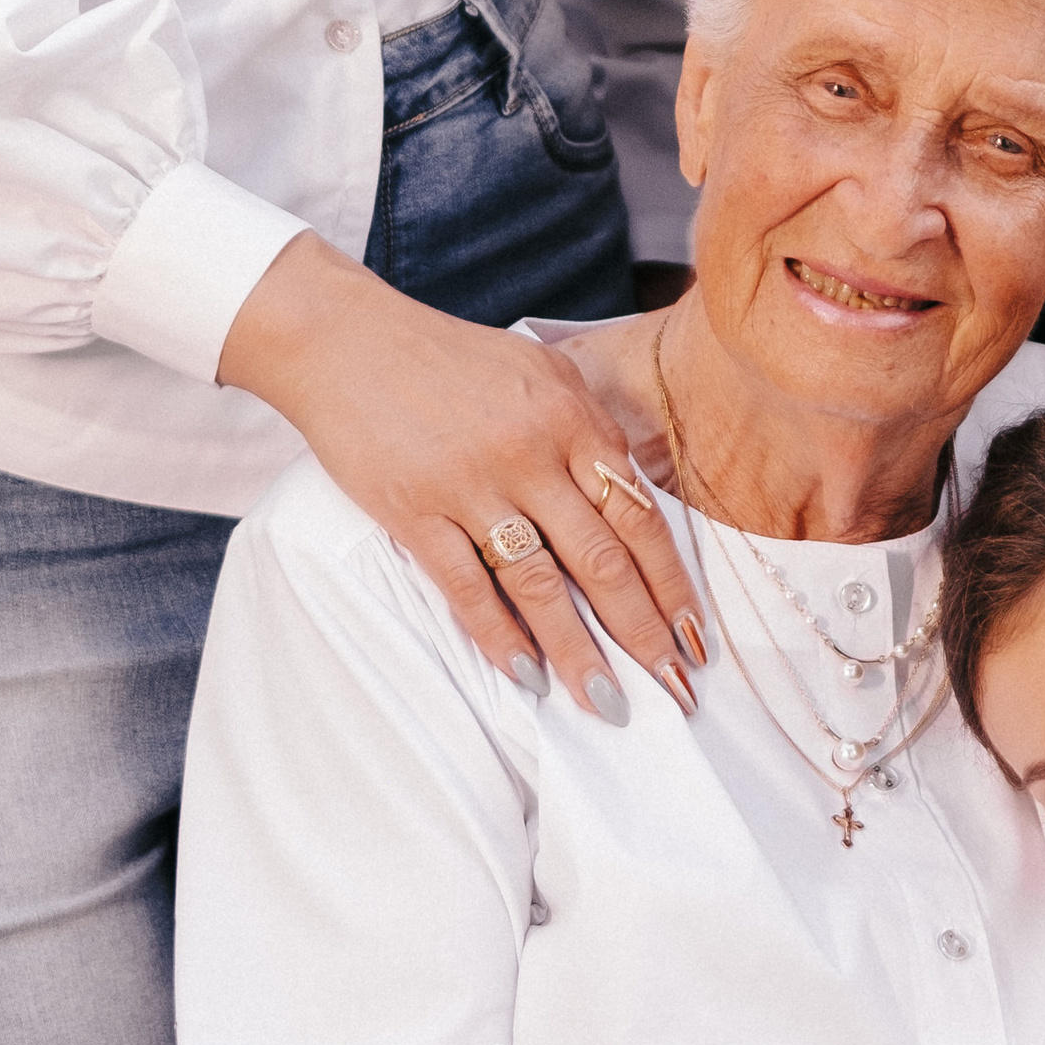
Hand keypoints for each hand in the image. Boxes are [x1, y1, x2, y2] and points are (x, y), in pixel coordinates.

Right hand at [218, 236, 700, 710]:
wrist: (348, 341)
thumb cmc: (448, 357)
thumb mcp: (539, 371)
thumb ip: (588, 429)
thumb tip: (632, 495)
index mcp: (571, 416)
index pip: (640, 516)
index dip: (673, 585)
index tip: (696, 636)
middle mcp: (532, 452)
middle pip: (603, 560)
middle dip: (644, 632)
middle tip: (674, 688)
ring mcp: (472, 484)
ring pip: (542, 586)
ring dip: (580, 653)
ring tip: (607, 703)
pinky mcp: (415, 511)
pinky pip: (468, 588)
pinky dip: (500, 638)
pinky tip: (527, 676)